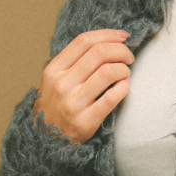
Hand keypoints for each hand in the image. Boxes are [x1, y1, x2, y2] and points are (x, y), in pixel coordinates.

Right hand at [32, 27, 133, 142]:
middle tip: (128, 57)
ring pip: (107, 73)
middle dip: (121, 51)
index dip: (107, 34)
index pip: (84, 41)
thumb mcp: (55, 80)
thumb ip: (75, 62)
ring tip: (125, 73)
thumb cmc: (57, 105)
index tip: (123, 36)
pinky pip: (111, 98)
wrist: (47, 141)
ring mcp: (73, 103)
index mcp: (54, 70)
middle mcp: (62, 84)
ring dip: (123, 70)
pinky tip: (125, 86)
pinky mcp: (85, 122)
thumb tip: (108, 41)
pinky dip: (124, 88)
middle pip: (99, 53)